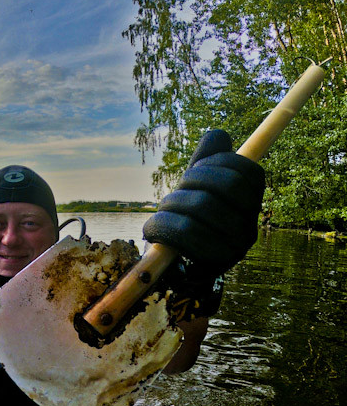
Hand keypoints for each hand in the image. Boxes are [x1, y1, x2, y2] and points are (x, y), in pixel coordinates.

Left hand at [142, 129, 265, 273]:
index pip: (248, 170)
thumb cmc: (187, 222)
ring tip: (163, 212)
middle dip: (193, 179)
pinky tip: (154, 228)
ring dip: (172, 203)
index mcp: (251, 206)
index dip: (219, 161)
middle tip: (177, 190)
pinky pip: (183, 232)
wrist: (176, 272)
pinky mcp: (209, 266)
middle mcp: (249, 227)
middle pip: (226, 184)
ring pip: (200, 206)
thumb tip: (219, 134)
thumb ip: (208, 159)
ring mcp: (234, 248)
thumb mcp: (197, 188)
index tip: (197, 169)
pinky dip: (161, 224)